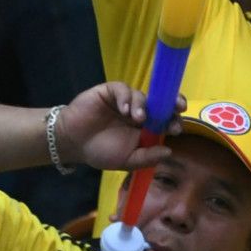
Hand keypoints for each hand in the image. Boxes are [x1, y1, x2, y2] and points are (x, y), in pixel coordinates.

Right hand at [60, 82, 180, 171]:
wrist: (72, 143)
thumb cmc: (101, 151)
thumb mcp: (127, 160)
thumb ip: (147, 157)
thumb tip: (169, 151)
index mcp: (147, 128)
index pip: (167, 120)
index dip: (174, 121)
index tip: (176, 128)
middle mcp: (140, 112)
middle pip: (161, 104)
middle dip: (171, 104)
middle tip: (177, 107)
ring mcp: (126, 101)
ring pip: (143, 96)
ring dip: (144, 106)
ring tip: (137, 118)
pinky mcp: (110, 92)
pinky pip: (123, 89)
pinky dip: (126, 98)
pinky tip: (124, 109)